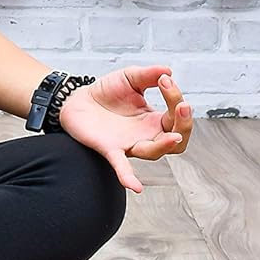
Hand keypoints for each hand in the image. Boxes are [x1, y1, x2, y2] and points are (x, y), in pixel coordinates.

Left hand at [56, 65, 192, 195]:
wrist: (76, 99)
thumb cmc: (107, 93)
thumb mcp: (130, 78)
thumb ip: (148, 75)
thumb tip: (168, 72)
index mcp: (153, 120)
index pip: (176, 115)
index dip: (176, 98)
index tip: (165, 80)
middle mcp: (145, 135)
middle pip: (176, 141)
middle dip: (183, 125)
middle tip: (182, 105)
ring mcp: (129, 144)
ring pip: (153, 152)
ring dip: (165, 144)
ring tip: (173, 136)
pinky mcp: (109, 149)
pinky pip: (121, 167)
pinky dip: (128, 177)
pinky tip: (136, 187)